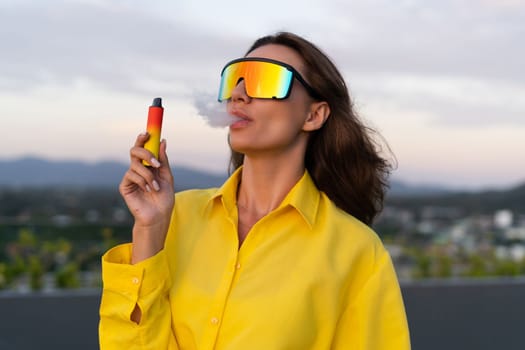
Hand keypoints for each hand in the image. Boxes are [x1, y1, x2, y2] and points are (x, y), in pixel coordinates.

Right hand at [119, 133, 174, 262]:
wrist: (158, 216)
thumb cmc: (164, 198)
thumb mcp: (167, 176)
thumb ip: (163, 160)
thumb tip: (163, 141)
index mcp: (148, 165)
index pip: (143, 148)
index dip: (143, 138)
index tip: (148, 132)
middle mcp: (138, 169)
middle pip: (135, 151)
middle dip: (145, 154)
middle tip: (156, 163)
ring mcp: (130, 177)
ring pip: (135, 165)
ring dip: (149, 176)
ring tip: (155, 187)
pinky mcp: (125, 186)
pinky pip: (131, 175)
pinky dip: (142, 181)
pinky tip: (148, 190)